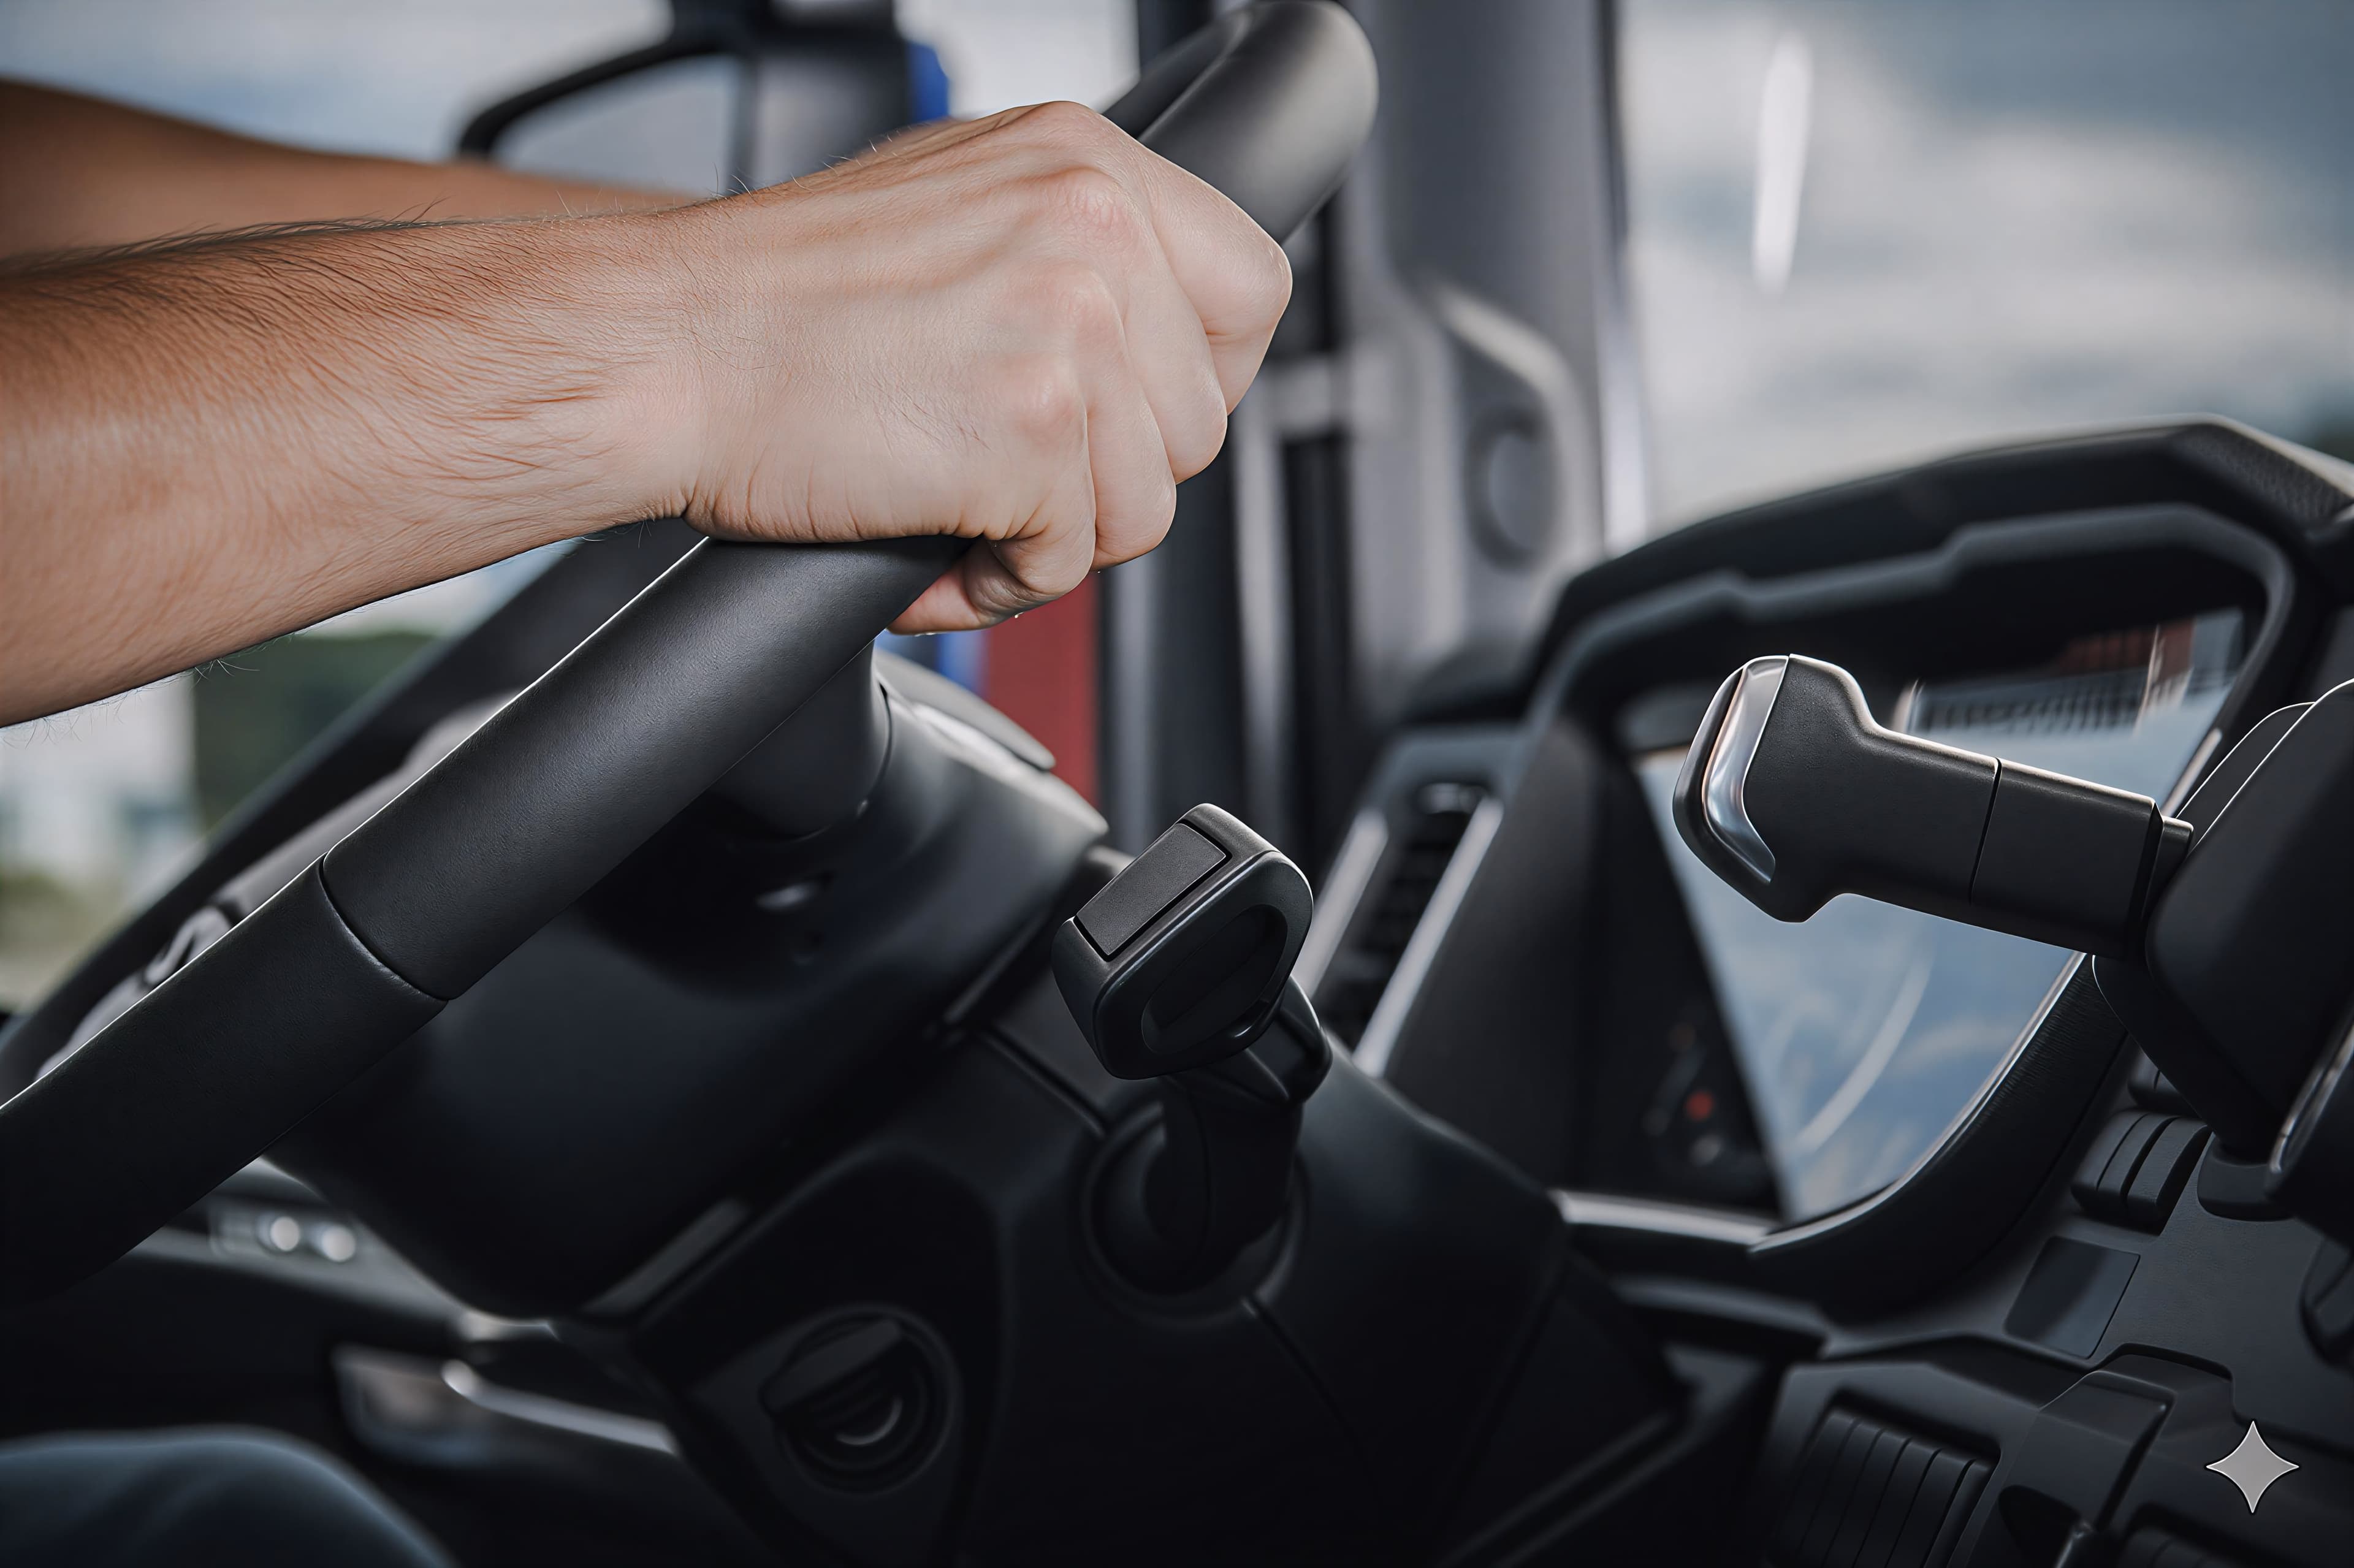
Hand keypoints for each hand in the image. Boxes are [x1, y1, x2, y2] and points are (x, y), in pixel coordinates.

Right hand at [0, 98, 1288, 721]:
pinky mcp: (1036, 424)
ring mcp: (1071, 319)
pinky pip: (1073, 561)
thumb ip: (1066, 253)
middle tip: (1003, 472)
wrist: (658, 346)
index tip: (1126, 418)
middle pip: (1201, 419)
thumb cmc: (769, 301)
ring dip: (1050, 536)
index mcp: (1084, 159)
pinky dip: (996, 582)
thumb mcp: (955, 209)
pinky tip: (924, 540)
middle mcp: (1094, 220)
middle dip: (1109, 475)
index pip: (1251, 289)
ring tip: (948, 503)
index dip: (1196, 378)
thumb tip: (1146, 338)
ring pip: (1148, 505)